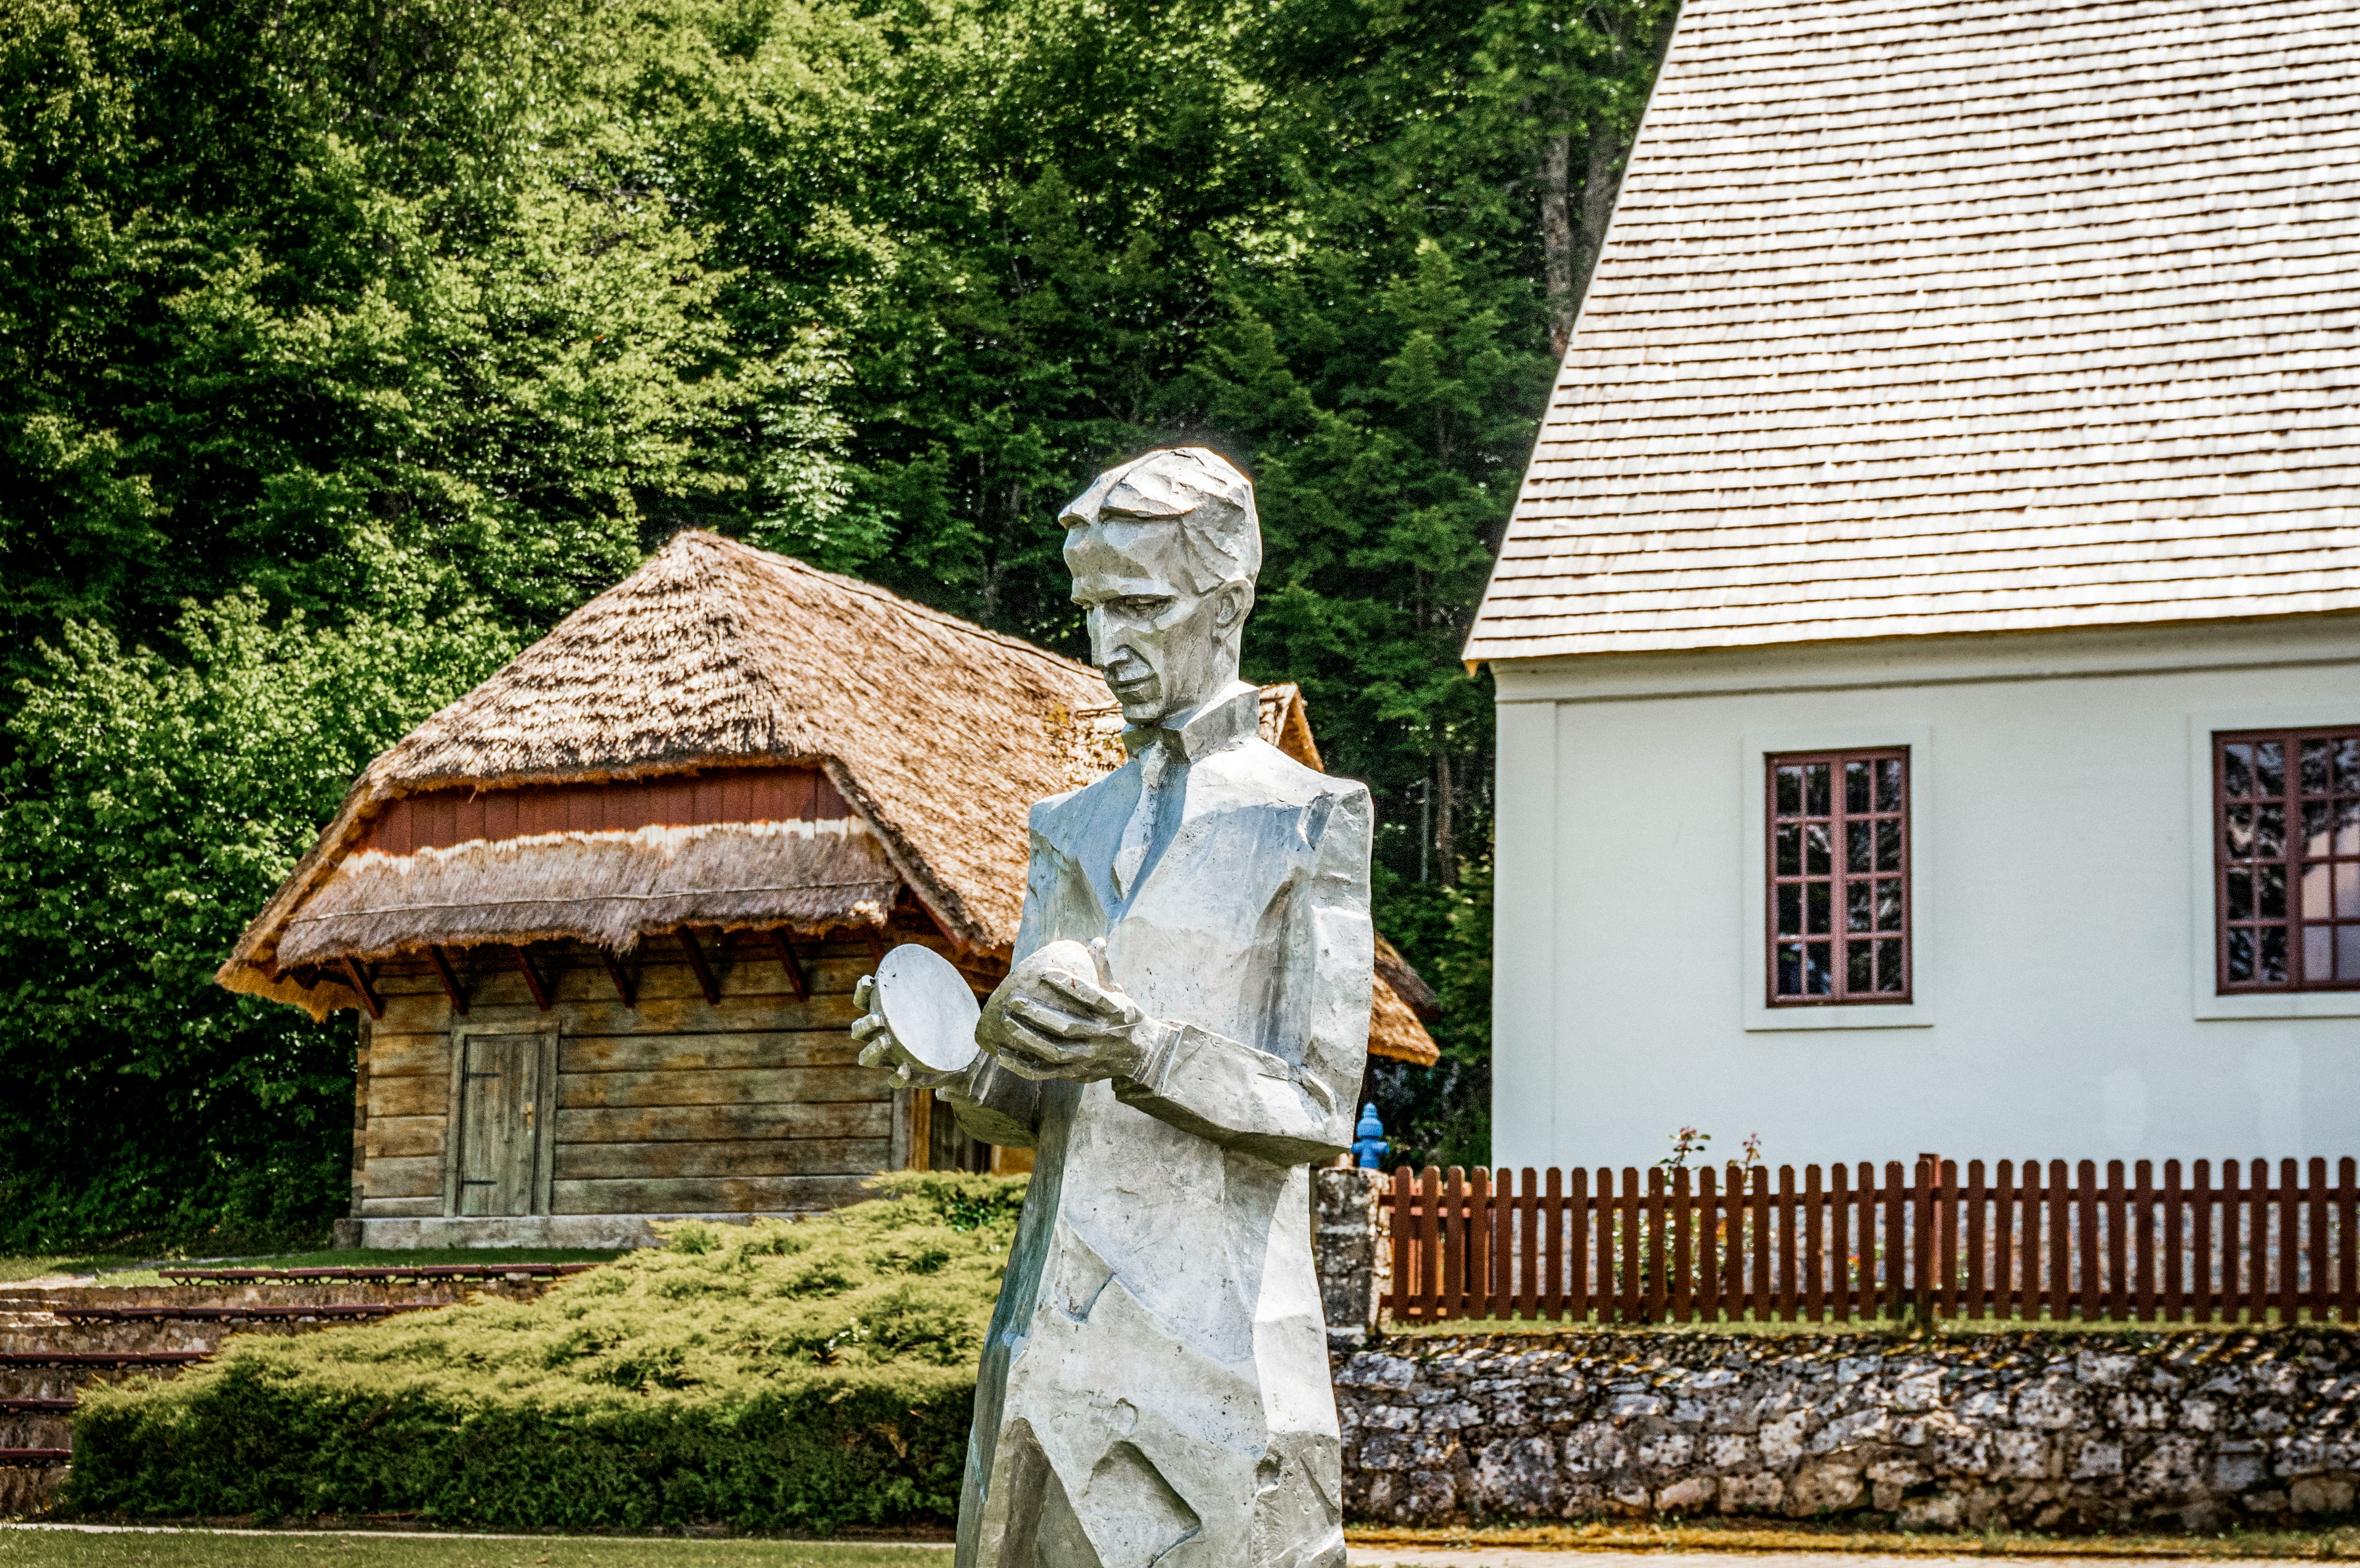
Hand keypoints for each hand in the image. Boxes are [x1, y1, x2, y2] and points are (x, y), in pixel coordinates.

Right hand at [851, 973, 967, 1089]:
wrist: (966, 1052)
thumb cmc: (949, 1021)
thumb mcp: (946, 999)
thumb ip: (939, 985)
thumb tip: (939, 966)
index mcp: (889, 1015)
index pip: (866, 1002)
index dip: (863, 992)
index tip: (869, 981)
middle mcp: (885, 1036)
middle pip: (860, 1031)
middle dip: (864, 1025)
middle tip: (878, 1018)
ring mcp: (893, 1057)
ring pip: (868, 1057)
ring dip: (873, 1050)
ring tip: (885, 1041)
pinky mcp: (908, 1076)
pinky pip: (895, 1080)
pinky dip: (897, 1076)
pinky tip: (904, 1069)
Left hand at [978, 939, 1164, 1082]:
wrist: (1143, 1055)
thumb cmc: (1125, 1016)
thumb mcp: (1120, 993)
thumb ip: (1103, 969)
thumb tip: (1096, 940)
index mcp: (1115, 1012)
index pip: (1092, 997)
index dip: (1069, 985)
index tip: (1044, 972)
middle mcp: (1102, 1037)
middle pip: (1067, 1026)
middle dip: (1038, 1014)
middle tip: (1014, 1000)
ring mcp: (1090, 1058)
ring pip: (1054, 1051)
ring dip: (1028, 1037)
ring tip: (1006, 1020)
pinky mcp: (1078, 1073)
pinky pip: (1047, 1072)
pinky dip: (1023, 1065)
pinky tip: (1002, 1054)